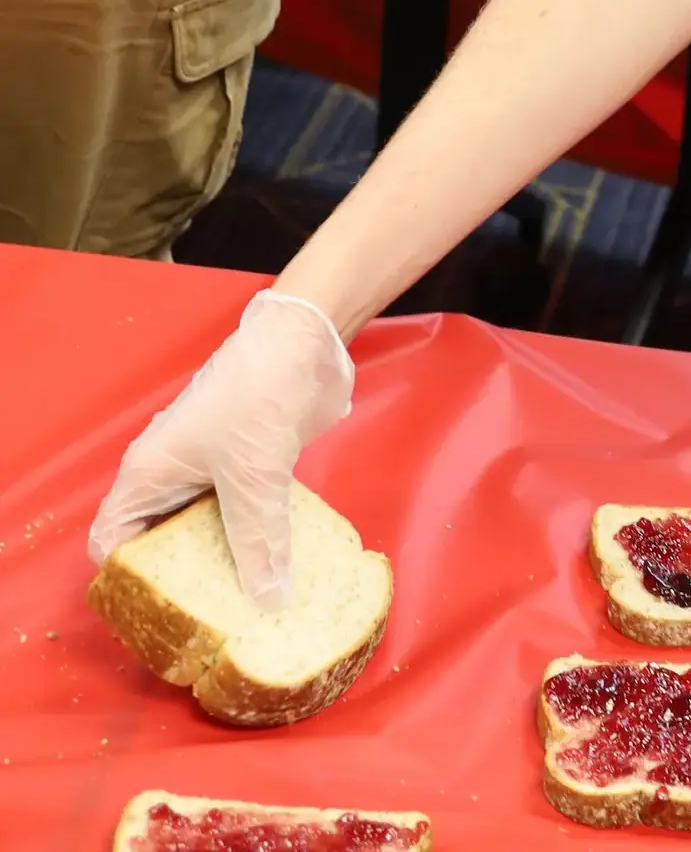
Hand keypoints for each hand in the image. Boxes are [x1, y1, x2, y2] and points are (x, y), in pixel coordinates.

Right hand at [87, 292, 353, 606]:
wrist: (307, 338)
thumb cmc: (260, 393)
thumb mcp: (255, 474)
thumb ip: (259, 539)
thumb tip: (270, 600)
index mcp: (149, 474)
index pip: (113, 541)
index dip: (130, 580)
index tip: (163, 615)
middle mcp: (172, 475)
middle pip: (164, 542)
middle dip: (188, 579)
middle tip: (217, 622)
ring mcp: (212, 469)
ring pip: (209, 530)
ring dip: (230, 561)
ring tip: (256, 606)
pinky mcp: (251, 463)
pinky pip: (245, 514)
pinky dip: (258, 539)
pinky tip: (283, 567)